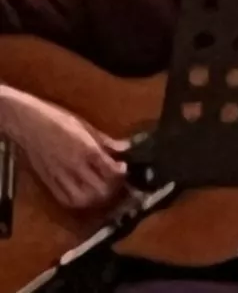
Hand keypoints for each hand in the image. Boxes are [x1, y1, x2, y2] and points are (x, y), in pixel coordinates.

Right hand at [0, 84, 130, 217]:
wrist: (29, 124)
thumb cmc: (59, 120)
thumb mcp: (87, 126)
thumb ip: (106, 141)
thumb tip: (124, 148)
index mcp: (87, 150)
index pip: (110, 171)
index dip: (122, 173)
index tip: (124, 168)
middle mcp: (74, 167)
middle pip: (99, 190)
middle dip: (112, 188)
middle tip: (116, 180)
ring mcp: (60, 177)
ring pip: (82, 200)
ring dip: (96, 198)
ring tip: (102, 188)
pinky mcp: (49, 183)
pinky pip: (65, 200)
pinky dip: (78, 201)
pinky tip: (85, 193)